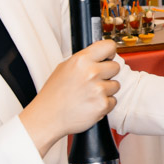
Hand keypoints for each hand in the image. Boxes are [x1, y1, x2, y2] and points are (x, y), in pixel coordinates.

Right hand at [19, 39, 120, 155]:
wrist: (47, 117)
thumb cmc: (53, 95)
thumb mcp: (63, 68)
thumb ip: (83, 60)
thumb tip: (99, 55)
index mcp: (81, 60)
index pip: (109, 46)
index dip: (110, 52)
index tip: (108, 57)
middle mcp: (91, 73)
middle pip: (116, 67)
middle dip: (108, 74)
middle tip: (94, 81)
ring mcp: (98, 89)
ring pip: (115, 85)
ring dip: (106, 90)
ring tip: (89, 94)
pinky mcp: (102, 105)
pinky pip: (113, 101)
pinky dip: (104, 104)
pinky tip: (90, 104)